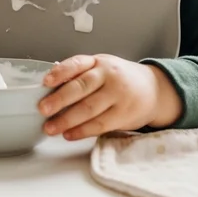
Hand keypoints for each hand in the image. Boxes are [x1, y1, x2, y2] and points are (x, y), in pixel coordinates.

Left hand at [38, 54, 181, 139]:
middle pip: (82, 87)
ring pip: (89, 108)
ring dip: (67, 120)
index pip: (77, 64)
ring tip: (50, 128)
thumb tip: (50, 91)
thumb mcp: (102, 68)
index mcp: (99, 62)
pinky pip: (99, 124)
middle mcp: (109, 76)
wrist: (154, 90)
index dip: (60, 72)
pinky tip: (69, 134)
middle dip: (60, 99)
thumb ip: (80, 75)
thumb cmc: (120, 79)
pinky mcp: (124, 114)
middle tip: (43, 109)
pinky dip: (82, 131)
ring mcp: (118, 95)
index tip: (46, 82)